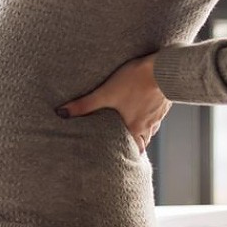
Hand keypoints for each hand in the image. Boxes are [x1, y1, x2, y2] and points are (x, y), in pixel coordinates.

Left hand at [57, 55, 171, 153]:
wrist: (164, 69)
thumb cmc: (135, 81)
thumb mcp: (105, 93)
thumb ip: (85, 105)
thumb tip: (62, 113)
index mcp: (135, 128)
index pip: (135, 150)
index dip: (129, 154)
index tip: (123, 158)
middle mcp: (149, 125)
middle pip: (144, 141)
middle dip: (135, 143)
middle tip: (125, 143)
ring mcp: (158, 113)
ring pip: (151, 127)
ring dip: (143, 128)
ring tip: (133, 125)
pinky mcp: (164, 100)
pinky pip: (157, 112)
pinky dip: (151, 112)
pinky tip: (145, 104)